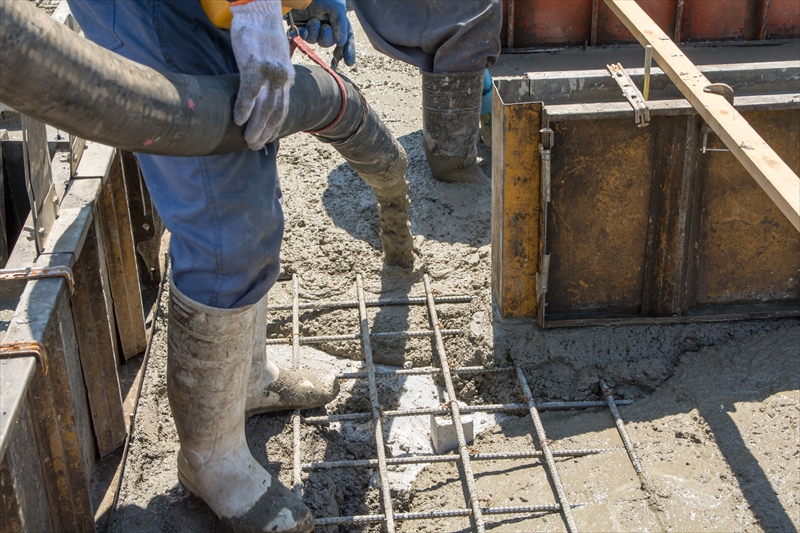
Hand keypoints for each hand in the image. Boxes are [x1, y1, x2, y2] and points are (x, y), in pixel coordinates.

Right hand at [230, 0, 294, 148]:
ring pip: (265, 107)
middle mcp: (282, 78)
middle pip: (275, 113)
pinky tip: (239, 120)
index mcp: (287, 78)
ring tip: (248, 141)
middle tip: (255, 146)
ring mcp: (270, 73)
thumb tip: (260, 92)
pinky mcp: (255, 65)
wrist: (259, 10)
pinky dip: (245, 107)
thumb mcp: (272, 59)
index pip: (283, 109)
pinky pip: (250, 92)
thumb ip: (269, 77)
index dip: (275, 127)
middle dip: (265, 133)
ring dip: (257, 127)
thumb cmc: (261, 34)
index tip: (267, 140)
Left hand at [290, 0, 355, 65]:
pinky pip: (302, 38)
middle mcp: (325, 22)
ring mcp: (312, 24)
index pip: (345, 36)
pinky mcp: (299, 25)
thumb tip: (341, 43)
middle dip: (327, 38)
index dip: (348, 50)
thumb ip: (341, 26)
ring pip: (315, 41)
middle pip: (329, 42)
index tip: (349, 62)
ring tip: (312, 21)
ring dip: (314, 33)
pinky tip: (301, 29)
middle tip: (324, 27)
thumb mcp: (337, 8)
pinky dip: (302, 35)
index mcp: (337, 18)